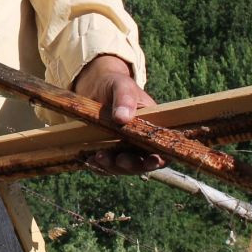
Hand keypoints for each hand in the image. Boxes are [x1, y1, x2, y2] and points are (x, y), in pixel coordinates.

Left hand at [72, 54, 163, 174]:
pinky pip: (106, 165)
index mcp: (152, 127)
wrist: (94, 86)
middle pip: (142, 163)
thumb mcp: (121, 86)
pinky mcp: (108, 151)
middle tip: (120, 160)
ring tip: (99, 158)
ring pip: (123, 167)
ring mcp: (123, 148)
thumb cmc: (115, 84)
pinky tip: (90, 160)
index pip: (162, 149)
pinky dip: (99, 166)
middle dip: (132, 165)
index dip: (160, 158)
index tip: (152, 160)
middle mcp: (140, 141)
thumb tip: (122, 118)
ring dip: (113, 167)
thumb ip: (125, 99)